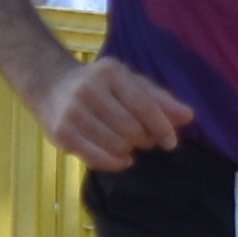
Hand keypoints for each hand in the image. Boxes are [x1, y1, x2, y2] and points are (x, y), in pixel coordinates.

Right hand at [29, 48, 193, 173]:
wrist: (49, 84)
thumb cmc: (99, 85)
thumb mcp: (129, 83)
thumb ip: (159, 99)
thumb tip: (188, 117)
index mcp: (110, 73)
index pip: (143, 105)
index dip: (161, 127)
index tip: (170, 142)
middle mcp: (89, 90)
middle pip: (131, 129)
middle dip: (143, 139)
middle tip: (143, 139)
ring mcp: (72, 113)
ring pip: (116, 146)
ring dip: (129, 151)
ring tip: (127, 144)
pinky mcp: (61, 134)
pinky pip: (98, 159)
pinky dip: (115, 163)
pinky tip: (121, 158)